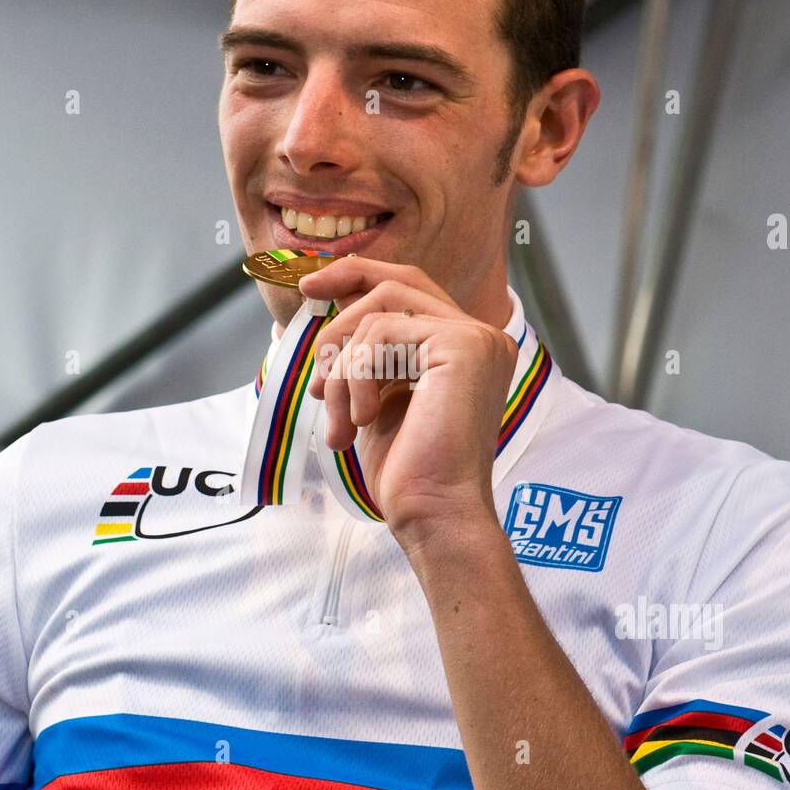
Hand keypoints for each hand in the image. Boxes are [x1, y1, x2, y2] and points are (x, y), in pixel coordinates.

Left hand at [298, 257, 518, 540]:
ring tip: (342, 420)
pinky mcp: (463, 345)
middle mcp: (480, 335)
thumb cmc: (407, 471)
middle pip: (396, 283)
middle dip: (342, 298)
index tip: (310, 287)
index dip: (356, 276)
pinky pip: (380, 333)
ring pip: (378, 314)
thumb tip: (323, 310)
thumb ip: (366, 354)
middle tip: (309, 331)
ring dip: (342, 367)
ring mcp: (476, 337)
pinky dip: (355, 376)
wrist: (433, 512)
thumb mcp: (377, 397)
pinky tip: (364, 419)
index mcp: (464, 347)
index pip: (407, 289)